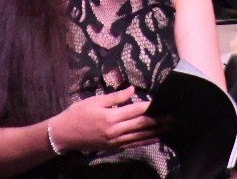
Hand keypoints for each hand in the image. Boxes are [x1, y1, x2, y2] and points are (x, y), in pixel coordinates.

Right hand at [48, 86, 162, 153]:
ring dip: (155, 131)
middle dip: (158, 121)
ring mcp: (115, 141)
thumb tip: (132, 90)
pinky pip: (132, 144)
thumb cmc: (78, 114)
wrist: (64, 134)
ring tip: (168, 127)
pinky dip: (145, 141)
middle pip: (141, 125)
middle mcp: (115, 131)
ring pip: (139, 136)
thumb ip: (115, 97)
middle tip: (172, 116)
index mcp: (110, 117)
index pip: (135, 110)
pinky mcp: (113, 146)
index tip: (162, 103)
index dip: (150, 107)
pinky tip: (155, 138)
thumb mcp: (95, 101)